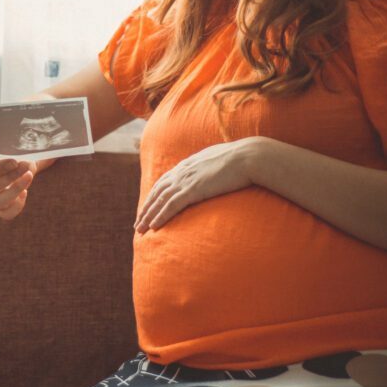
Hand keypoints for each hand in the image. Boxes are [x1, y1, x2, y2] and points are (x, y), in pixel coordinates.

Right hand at [0, 147, 37, 219]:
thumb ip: (10, 153)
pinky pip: (7, 214)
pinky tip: (24, 192)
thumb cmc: (5, 153)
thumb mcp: (4, 149)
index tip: (14, 162)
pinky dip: (17, 205)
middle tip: (26, 166)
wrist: (11, 162)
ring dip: (15, 189)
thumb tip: (24, 161)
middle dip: (11, 176)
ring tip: (29, 176)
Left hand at [135, 137, 263, 232]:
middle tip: (137, 223)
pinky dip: (160, 216)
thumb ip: (210, 166)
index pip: (164, 182)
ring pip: (160, 201)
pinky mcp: (193, 190)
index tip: (148, 206)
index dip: (154, 195)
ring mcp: (187, 180)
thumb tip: (213, 171)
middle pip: (157, 192)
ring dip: (148, 216)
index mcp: (188, 164)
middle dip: (146, 209)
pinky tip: (153, 226)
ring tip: (140, 230)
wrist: (248, 156)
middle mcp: (183, 172)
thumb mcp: (220, 159)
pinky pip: (171, 206)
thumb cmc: (241, 158)